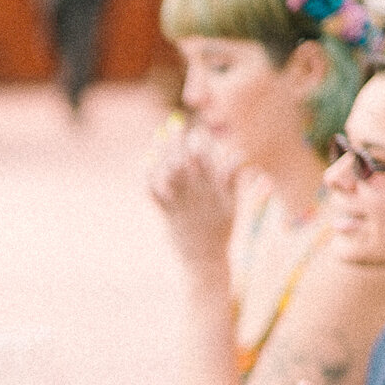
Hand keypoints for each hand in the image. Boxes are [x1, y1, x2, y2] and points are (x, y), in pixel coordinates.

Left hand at [148, 125, 237, 268]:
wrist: (205, 259)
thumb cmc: (220, 230)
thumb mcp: (233, 205)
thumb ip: (233, 179)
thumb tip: (238, 154)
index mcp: (216, 189)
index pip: (209, 159)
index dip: (202, 142)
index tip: (197, 130)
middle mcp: (198, 194)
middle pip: (186, 161)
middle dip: (179, 140)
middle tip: (174, 124)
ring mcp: (181, 203)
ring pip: (169, 173)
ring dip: (163, 154)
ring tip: (159, 139)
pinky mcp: (167, 213)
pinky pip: (154, 192)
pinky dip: (149, 176)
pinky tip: (146, 162)